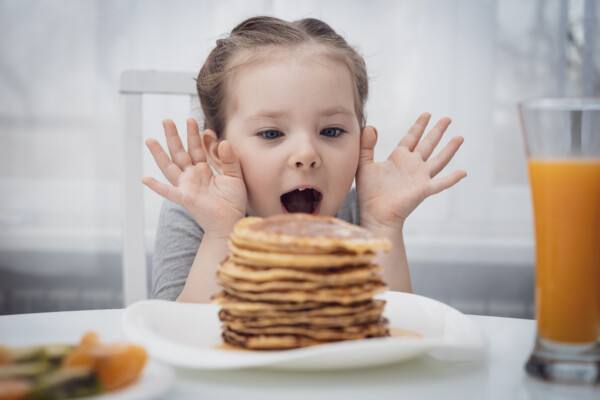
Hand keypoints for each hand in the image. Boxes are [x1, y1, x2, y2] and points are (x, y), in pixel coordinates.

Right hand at [142, 118, 246, 236]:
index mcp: (204, 170)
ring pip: (170, 167)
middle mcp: (192, 176)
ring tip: (150, 139)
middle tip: (167, 120)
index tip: (199, 125)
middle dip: (173, 136)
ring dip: (159, 154)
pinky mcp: (185, 198)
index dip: (196, 136)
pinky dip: (156, 186)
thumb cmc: (233, 202)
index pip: (197, 149)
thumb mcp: (235, 175)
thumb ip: (229, 159)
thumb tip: (222, 141)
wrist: (231, 222)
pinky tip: (145, 179)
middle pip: (179, 152)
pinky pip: (168, 192)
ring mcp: (186, 186)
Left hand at [356, 113, 465, 231]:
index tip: (427, 114)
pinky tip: (463, 172)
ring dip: (450, 149)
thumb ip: (366, 146)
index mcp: (398, 159)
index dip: (419, 126)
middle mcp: (412, 165)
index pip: (411, 138)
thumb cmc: (368, 194)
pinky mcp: (423, 190)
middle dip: (437, 131)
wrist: (374, 214)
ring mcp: (420, 177)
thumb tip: (370, 127)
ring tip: (460, 137)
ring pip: (439, 160)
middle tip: (447, 118)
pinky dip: (452, 178)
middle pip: (428, 144)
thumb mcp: (364, 165)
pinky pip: (441, 183)